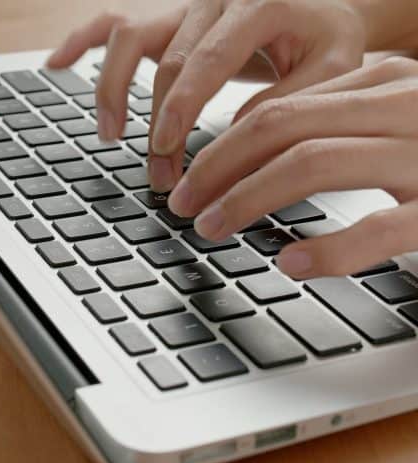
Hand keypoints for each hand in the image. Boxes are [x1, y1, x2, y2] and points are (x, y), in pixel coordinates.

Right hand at [47, 1, 368, 191]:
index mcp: (257, 4)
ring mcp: (182, 6)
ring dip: (111, 87)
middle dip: (158, 127)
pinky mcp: (164, 16)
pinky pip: (111, 22)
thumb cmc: (325, 38)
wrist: (322, 4)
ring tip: (109, 134)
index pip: (205, 58)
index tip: (165, 148)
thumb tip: (233, 138)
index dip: (180, 107)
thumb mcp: (331, 68)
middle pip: (166, 62)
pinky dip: (80, 42)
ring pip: (127, 36)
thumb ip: (287, 101)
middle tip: (162, 178)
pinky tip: (56, 64)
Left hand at [167, 57, 417, 278]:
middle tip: (183, 205)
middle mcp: (406, 107)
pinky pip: (381, 225)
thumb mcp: (396, 120)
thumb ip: (340, 121)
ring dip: (247, 199)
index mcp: (387, 85)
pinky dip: (330, 247)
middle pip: (282, 127)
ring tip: (212, 228)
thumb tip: (253, 139)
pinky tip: (291, 262)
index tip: (189, 178)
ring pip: (314, 161)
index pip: (279, 108)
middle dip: (217, 168)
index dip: (220, 146)